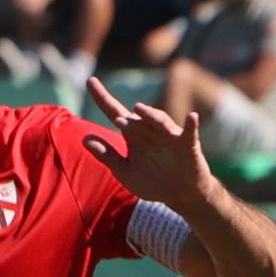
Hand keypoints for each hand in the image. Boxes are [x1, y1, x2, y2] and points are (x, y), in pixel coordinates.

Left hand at [83, 80, 213, 210]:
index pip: (114, 111)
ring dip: (150, 114)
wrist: (180, 196)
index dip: (102, 97)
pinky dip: (191, 125)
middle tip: (118, 120)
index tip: (89, 80)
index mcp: (133, 135)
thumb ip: (107, 155)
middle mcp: (149, 130)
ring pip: (159, 120)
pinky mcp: (187, 145)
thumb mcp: (125, 171)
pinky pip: (189, 132)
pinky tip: (191, 117)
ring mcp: (169, 136)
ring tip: (138, 110)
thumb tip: (84, 139)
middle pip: (136, 118)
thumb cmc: (153, 182)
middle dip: (128, 119)